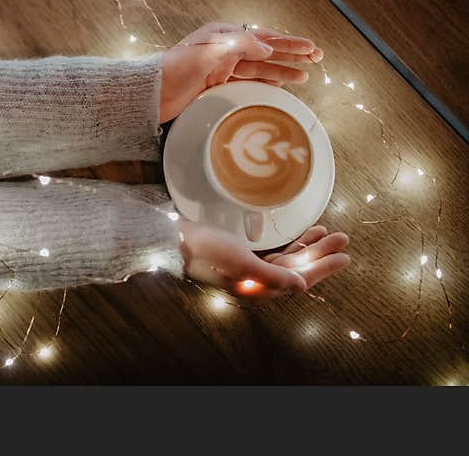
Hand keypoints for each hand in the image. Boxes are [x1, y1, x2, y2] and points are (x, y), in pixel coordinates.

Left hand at [159, 23, 323, 122]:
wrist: (152, 92)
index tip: (311, 48)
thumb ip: (241, 46)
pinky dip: (264, 85)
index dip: (289, 43)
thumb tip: (269, 48)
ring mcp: (221, 69)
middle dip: (291, 55)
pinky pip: (247, 84)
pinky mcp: (216, 87)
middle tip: (317, 58)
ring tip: (304, 77)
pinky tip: (278, 88)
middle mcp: (225, 50)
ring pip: (259, 69)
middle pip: (266, 51)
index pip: (264, 37)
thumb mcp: (211, 50)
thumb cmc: (176, 67)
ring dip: (282, 72)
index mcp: (223, 35)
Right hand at [180, 222, 349, 299]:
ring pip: (289, 260)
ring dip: (308, 247)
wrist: (175, 240)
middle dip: (320, 254)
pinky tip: (302, 236)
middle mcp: (257, 282)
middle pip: (297, 269)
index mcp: (257, 287)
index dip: (322, 268)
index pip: (298, 278)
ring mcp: (250, 270)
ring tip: (327, 233)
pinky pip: (276, 254)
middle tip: (342, 239)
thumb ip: (273, 276)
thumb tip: (301, 287)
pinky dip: (292, 244)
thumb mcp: (241, 262)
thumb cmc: (206, 250)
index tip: (344, 256)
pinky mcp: (243, 258)